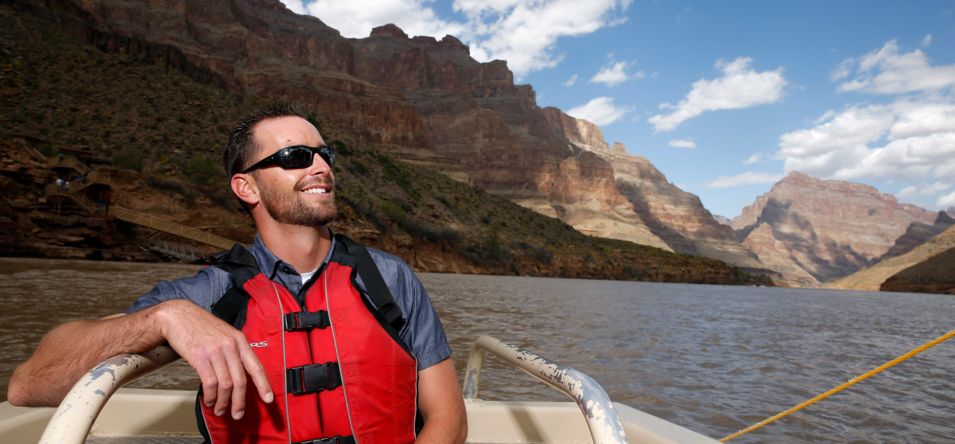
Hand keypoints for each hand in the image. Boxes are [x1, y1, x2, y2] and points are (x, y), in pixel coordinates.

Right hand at [155, 300, 272, 418]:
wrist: (178, 316)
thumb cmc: (201, 326)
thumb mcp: (224, 334)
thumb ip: (234, 351)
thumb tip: (240, 375)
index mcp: (240, 340)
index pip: (256, 366)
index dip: (263, 384)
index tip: (268, 399)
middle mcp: (230, 345)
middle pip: (241, 380)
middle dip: (240, 402)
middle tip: (237, 414)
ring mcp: (215, 351)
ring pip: (225, 385)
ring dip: (223, 402)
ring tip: (220, 409)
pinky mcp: (199, 357)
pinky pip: (209, 383)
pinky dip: (210, 396)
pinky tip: (209, 400)